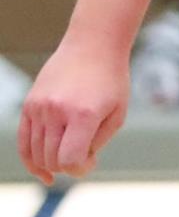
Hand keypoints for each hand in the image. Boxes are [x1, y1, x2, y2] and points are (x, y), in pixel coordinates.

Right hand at [18, 40, 129, 184]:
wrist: (92, 46)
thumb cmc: (111, 81)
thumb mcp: (117, 115)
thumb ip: (96, 144)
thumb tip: (75, 165)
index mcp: (82, 115)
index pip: (70, 160)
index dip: (81, 169)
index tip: (92, 159)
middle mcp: (56, 111)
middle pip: (52, 160)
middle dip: (68, 166)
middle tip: (84, 154)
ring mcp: (39, 107)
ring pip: (36, 153)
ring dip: (52, 163)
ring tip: (70, 153)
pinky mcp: (29, 104)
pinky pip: (23, 141)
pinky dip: (31, 160)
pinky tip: (43, 171)